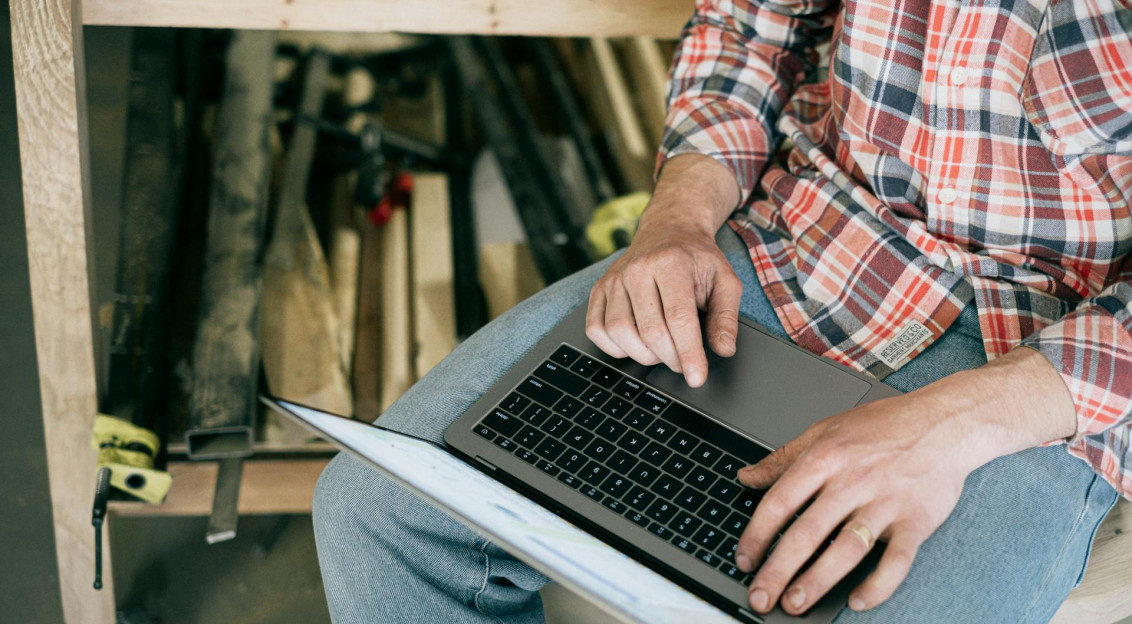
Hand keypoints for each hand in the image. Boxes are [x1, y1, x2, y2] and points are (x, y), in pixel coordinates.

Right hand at [586, 154, 741, 386]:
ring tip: (661, 351)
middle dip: (670, 358)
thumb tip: (723, 349)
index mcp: (672, 263)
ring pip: (619, 332)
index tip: (697, 377)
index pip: (678, 318)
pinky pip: (596, 329)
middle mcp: (638, 269)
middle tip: (683, 362)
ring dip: (643, 354)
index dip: (688, 353)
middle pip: (649, 330)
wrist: (668, 229)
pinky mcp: (599, 289)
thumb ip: (726, 316)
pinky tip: (635, 344)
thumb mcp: (725, 280)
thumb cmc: (696, 258)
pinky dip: (614, 347)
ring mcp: (614, 279)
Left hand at [732, 347, 1077, 614]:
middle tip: (760, 596)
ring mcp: (885, 502)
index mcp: (826, 457)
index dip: (757, 534)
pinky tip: (858, 600)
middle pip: (807, 532)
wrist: (946, 421)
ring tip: (795, 603)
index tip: (744, 559)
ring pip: (846, 548)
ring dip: (818, 581)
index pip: (780, 501)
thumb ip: (783, 457)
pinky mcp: (916, 521)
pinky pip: (896, 560)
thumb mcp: (825, 429)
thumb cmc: (885, 425)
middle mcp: (853, 481)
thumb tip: (746, 477)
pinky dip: (878, 584)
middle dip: (778, 569)